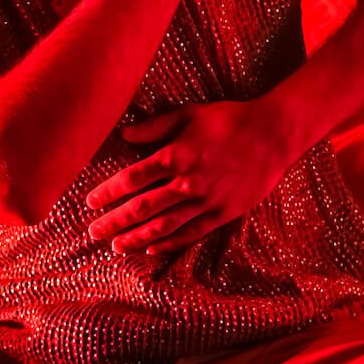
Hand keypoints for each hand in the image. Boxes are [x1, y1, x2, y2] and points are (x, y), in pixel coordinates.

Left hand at [84, 99, 301, 256]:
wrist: (273, 135)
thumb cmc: (229, 119)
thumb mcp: (190, 114)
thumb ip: (155, 126)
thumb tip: (124, 134)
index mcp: (176, 156)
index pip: (131, 179)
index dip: (107, 192)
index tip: (90, 202)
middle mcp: (187, 183)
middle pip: (141, 208)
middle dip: (113, 222)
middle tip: (92, 233)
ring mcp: (206, 201)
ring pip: (163, 226)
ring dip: (136, 239)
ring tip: (116, 247)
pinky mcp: (223, 214)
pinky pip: (191, 234)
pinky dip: (170, 244)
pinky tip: (152, 250)